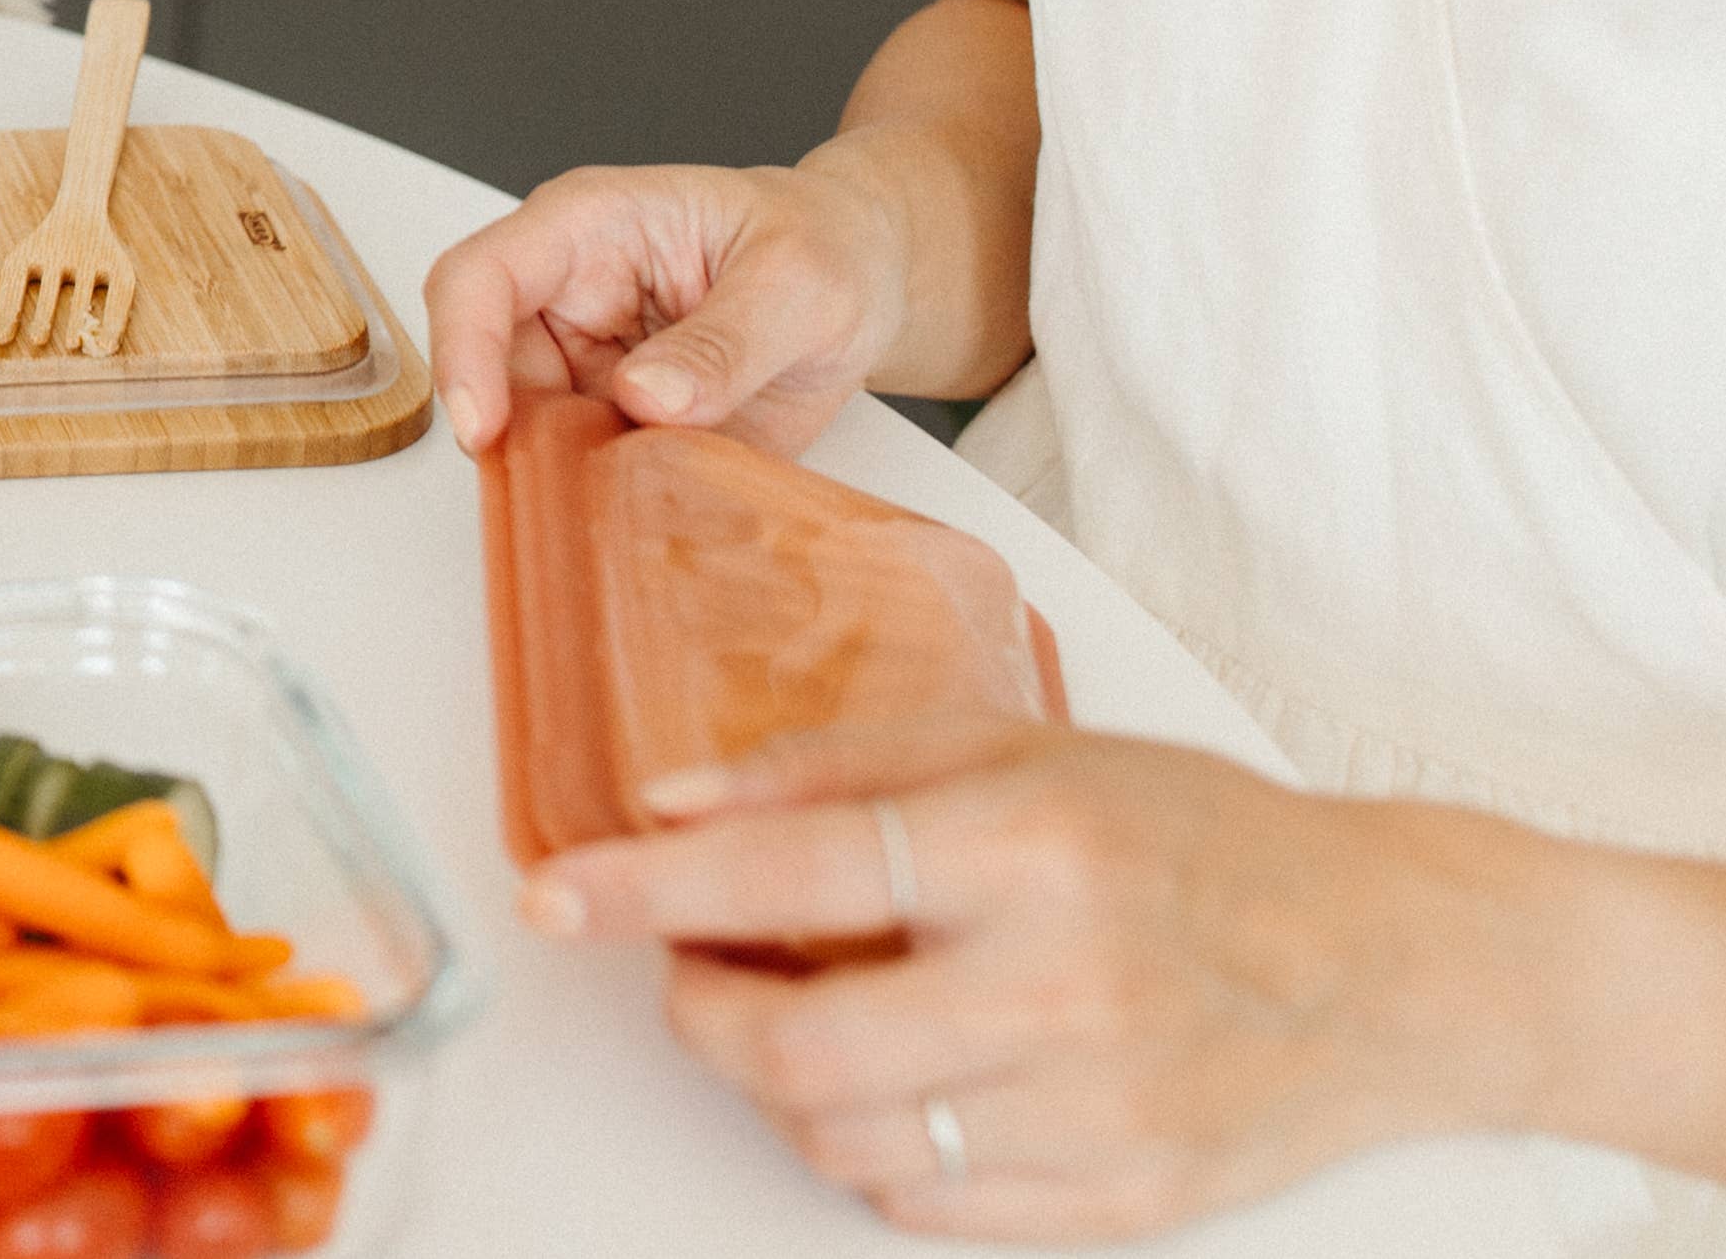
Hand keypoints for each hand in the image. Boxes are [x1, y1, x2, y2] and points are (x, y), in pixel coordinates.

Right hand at [422, 156, 907, 458]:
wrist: (865, 278)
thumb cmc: (824, 244)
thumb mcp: (796, 282)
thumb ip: (723, 342)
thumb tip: (646, 398)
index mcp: (588, 227)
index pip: (479, 279)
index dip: (464, 352)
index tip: (485, 429)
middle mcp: (568, 297)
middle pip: (492, 375)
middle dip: (525, 441)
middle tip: (587, 489)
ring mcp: (589, 365)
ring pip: (534, 437)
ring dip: (574, 478)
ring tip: (650, 498)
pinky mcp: (618, 423)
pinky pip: (591, 474)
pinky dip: (617, 503)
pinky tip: (668, 510)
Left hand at [527, 711, 1496, 1240]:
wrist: (1394, 962)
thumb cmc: (1199, 835)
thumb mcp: (1019, 743)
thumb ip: (830, 766)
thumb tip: (668, 800)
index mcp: (1031, 846)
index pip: (785, 871)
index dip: (644, 889)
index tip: (556, 894)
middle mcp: (1062, 987)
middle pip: (795, 1045)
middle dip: (702, 1010)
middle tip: (694, 969)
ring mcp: (1096, 1113)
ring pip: (844, 1142)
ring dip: (779, 1086)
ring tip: (804, 1017)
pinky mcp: (1122, 1201)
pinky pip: (925, 1208)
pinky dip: (871, 1151)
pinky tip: (896, 1083)